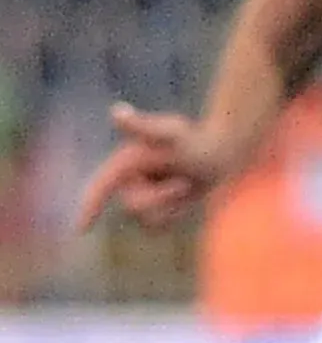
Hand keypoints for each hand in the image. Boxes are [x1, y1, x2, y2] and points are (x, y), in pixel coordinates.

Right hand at [76, 103, 236, 231]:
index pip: (101, 187)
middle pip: (132, 208)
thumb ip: (142, 126)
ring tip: (185, 187)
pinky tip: (185, 199)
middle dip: (159, 198)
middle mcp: (129, 181)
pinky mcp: (154, 210)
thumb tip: (116, 111)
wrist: (220, 153)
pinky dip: (175, 216)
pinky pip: (158, 227)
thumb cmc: (195, 139)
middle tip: (183, 183)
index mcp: (125, 163)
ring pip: (146, 221)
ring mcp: (140, 197)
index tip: (81, 231)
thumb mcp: (171, 134)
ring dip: (170, 207)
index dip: (89, 207)